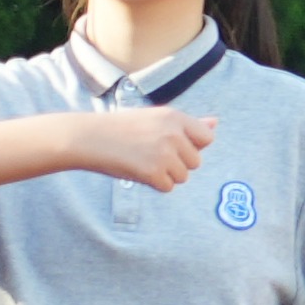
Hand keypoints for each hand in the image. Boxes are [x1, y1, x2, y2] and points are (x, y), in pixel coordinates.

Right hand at [62, 98, 218, 190]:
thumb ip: (188, 125)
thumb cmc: (122, 128)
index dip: (191, 146)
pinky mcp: (153, 172)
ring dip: (165, 174)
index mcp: (175, 117)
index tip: (171, 144)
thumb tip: (216, 124)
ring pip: (183, 176)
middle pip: (195, 162)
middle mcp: (173, 133)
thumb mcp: (156, 119)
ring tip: (141, 160)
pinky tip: (137, 170)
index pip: (206, 138)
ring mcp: (163, 153)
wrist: (87, 138)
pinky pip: (168, 187)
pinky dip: (154, 184)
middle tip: (150, 152)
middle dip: (177, 163)